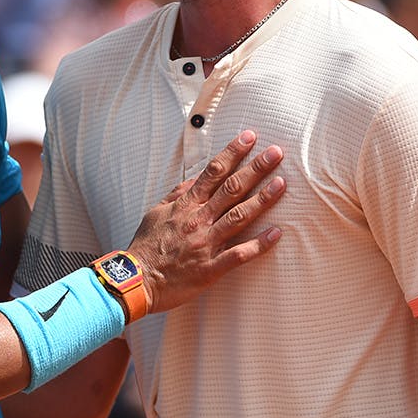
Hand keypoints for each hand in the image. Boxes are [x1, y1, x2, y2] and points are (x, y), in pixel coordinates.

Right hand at [126, 130, 284, 313]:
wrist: (135, 280)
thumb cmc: (146, 247)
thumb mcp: (156, 213)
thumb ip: (177, 195)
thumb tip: (194, 179)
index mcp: (186, 205)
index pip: (213, 172)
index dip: (233, 153)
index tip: (249, 137)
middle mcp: (198, 220)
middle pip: (231, 189)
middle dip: (255, 168)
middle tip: (276, 152)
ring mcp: (206, 243)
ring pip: (239, 217)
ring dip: (262, 199)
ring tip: (281, 183)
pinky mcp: (211, 268)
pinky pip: (239, 254)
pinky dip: (259, 244)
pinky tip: (276, 233)